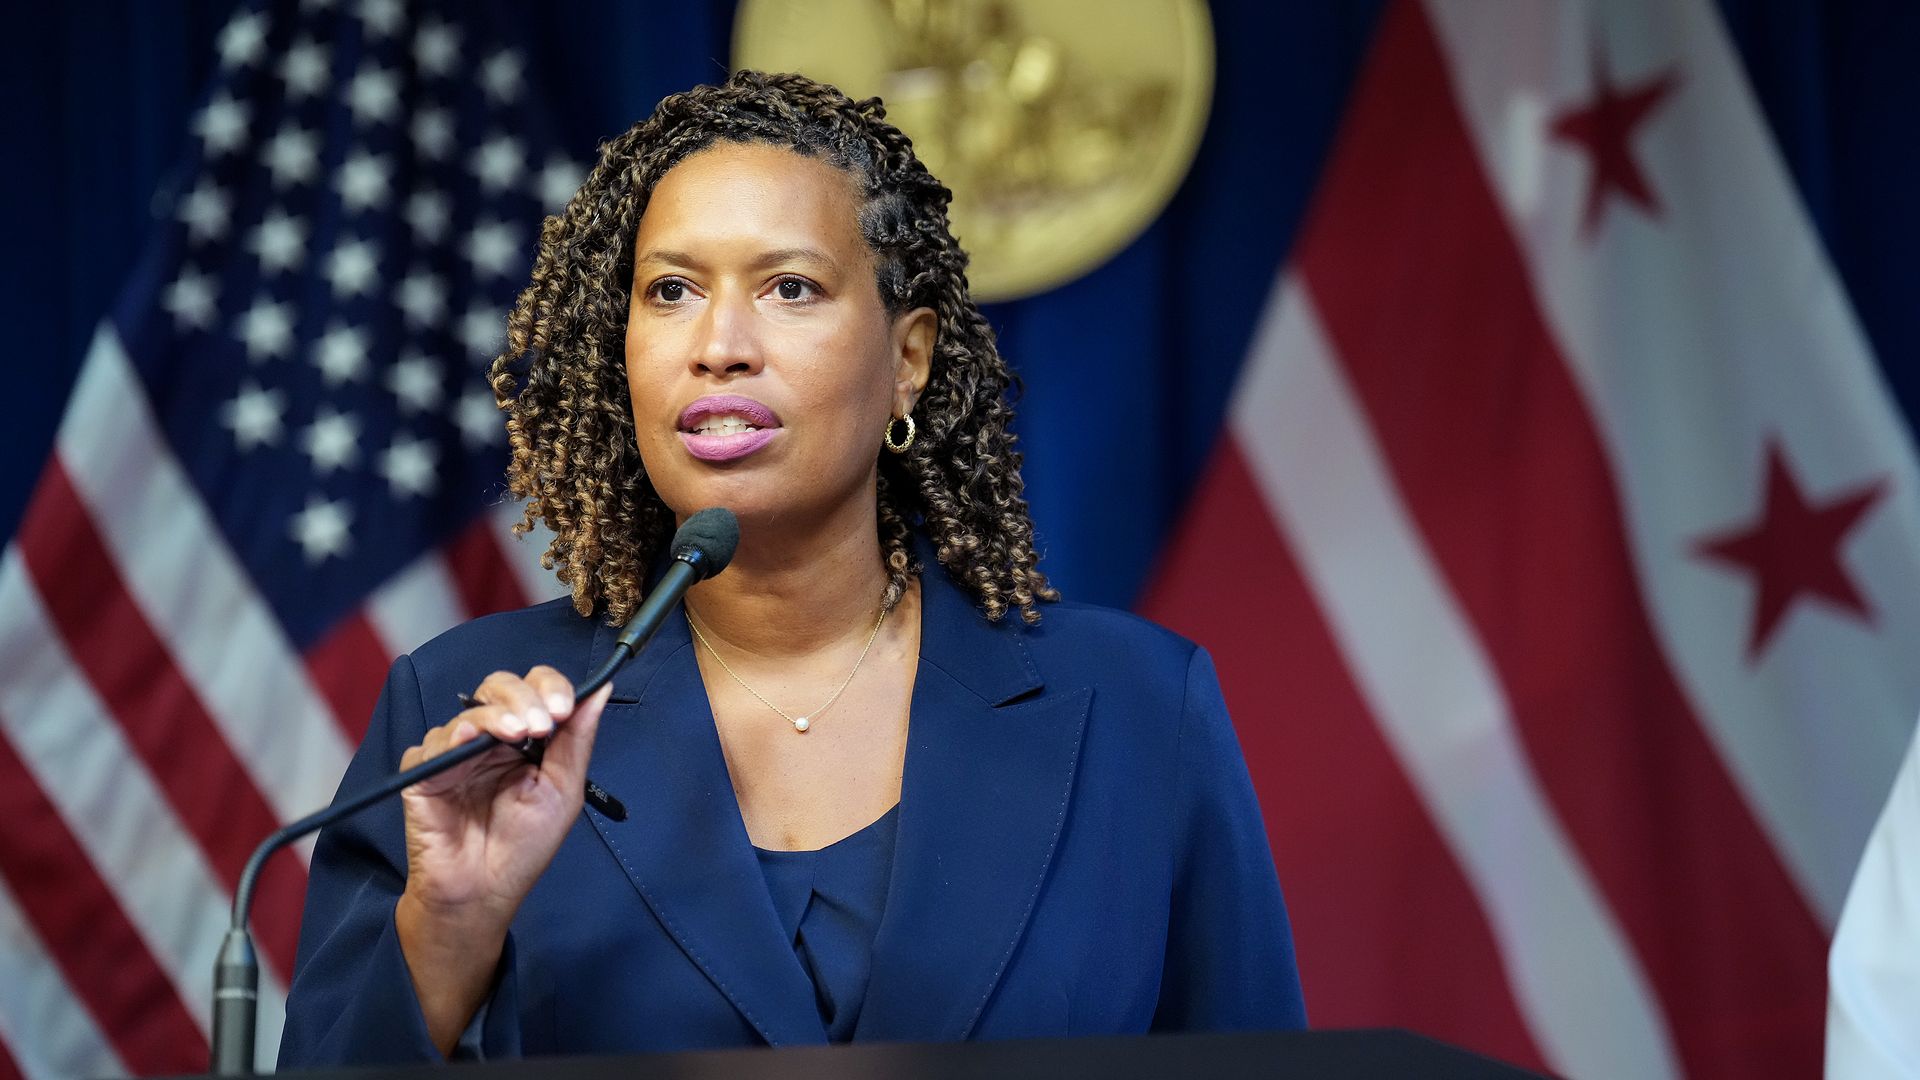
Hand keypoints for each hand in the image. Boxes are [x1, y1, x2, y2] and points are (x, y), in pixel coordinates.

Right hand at [393, 665, 608, 1053]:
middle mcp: (488, 739)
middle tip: (541, 723)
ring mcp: (454, 753)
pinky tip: (469, 743)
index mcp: (524, 739)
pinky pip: (432, 743)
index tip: (564, 708)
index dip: (549, 688)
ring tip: (517, 733)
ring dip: (495, 715)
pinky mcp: (423, 773)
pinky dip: (453, 737)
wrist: (484, 892)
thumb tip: (600, 689)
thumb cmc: (524, 847)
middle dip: (523, 697)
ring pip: (469, 711)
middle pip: (499, 687)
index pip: (535, 690)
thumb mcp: (563, 790)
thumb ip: (577, 739)